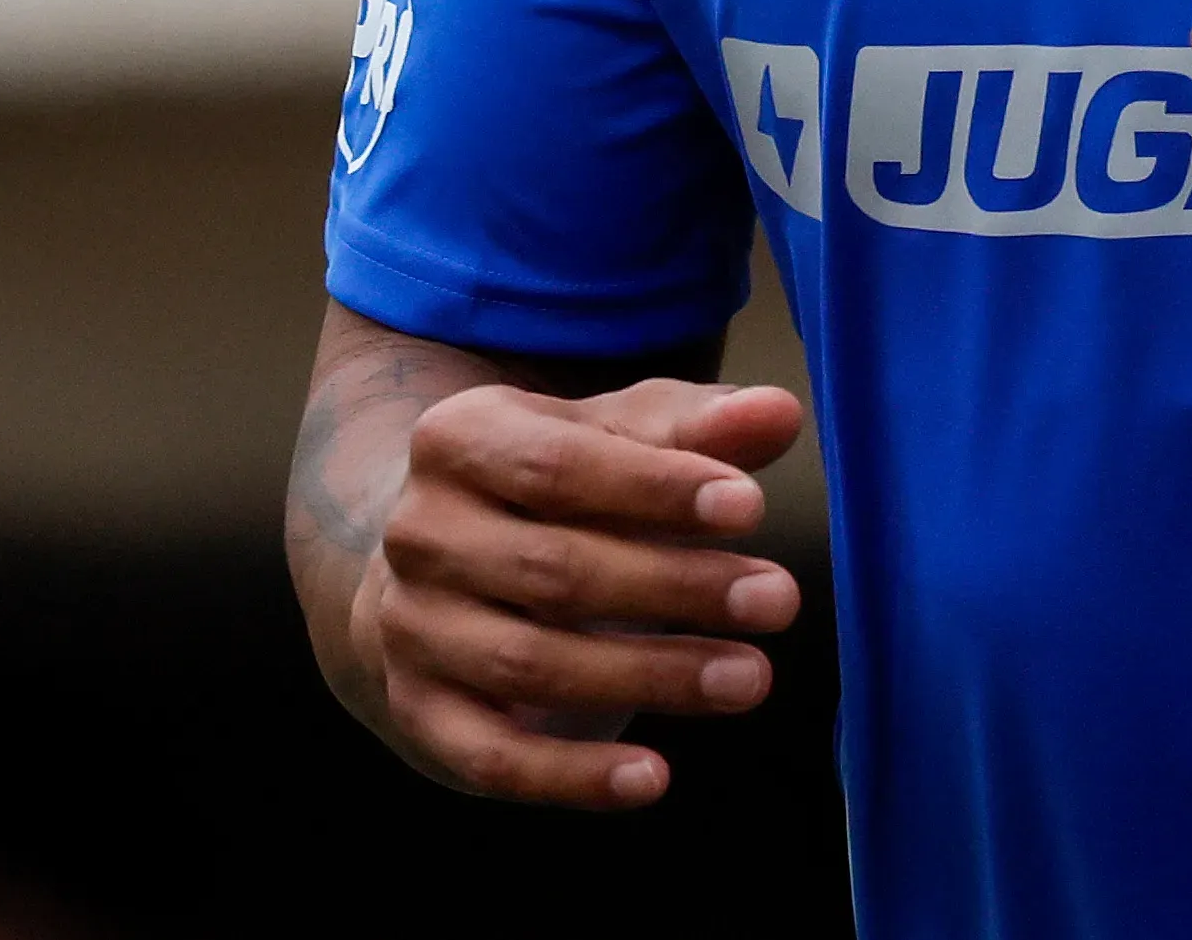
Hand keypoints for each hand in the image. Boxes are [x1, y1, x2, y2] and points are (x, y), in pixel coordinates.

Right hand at [345, 375, 809, 808]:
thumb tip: (780, 412)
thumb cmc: (550, 490)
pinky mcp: (421, 713)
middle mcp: (420, 533)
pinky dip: (572, 776)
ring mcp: (412, 628)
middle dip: (675, 587)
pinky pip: (493, 757)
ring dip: (649, 677)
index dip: (655, 488)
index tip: (750, 507)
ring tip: (749, 677)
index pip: (556, 464)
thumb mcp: (611, 440)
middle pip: (552, 568)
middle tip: (778, 598)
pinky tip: (654, 778)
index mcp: (457, 440)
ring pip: (530, 665)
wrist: (435, 573)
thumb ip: (693, 428)